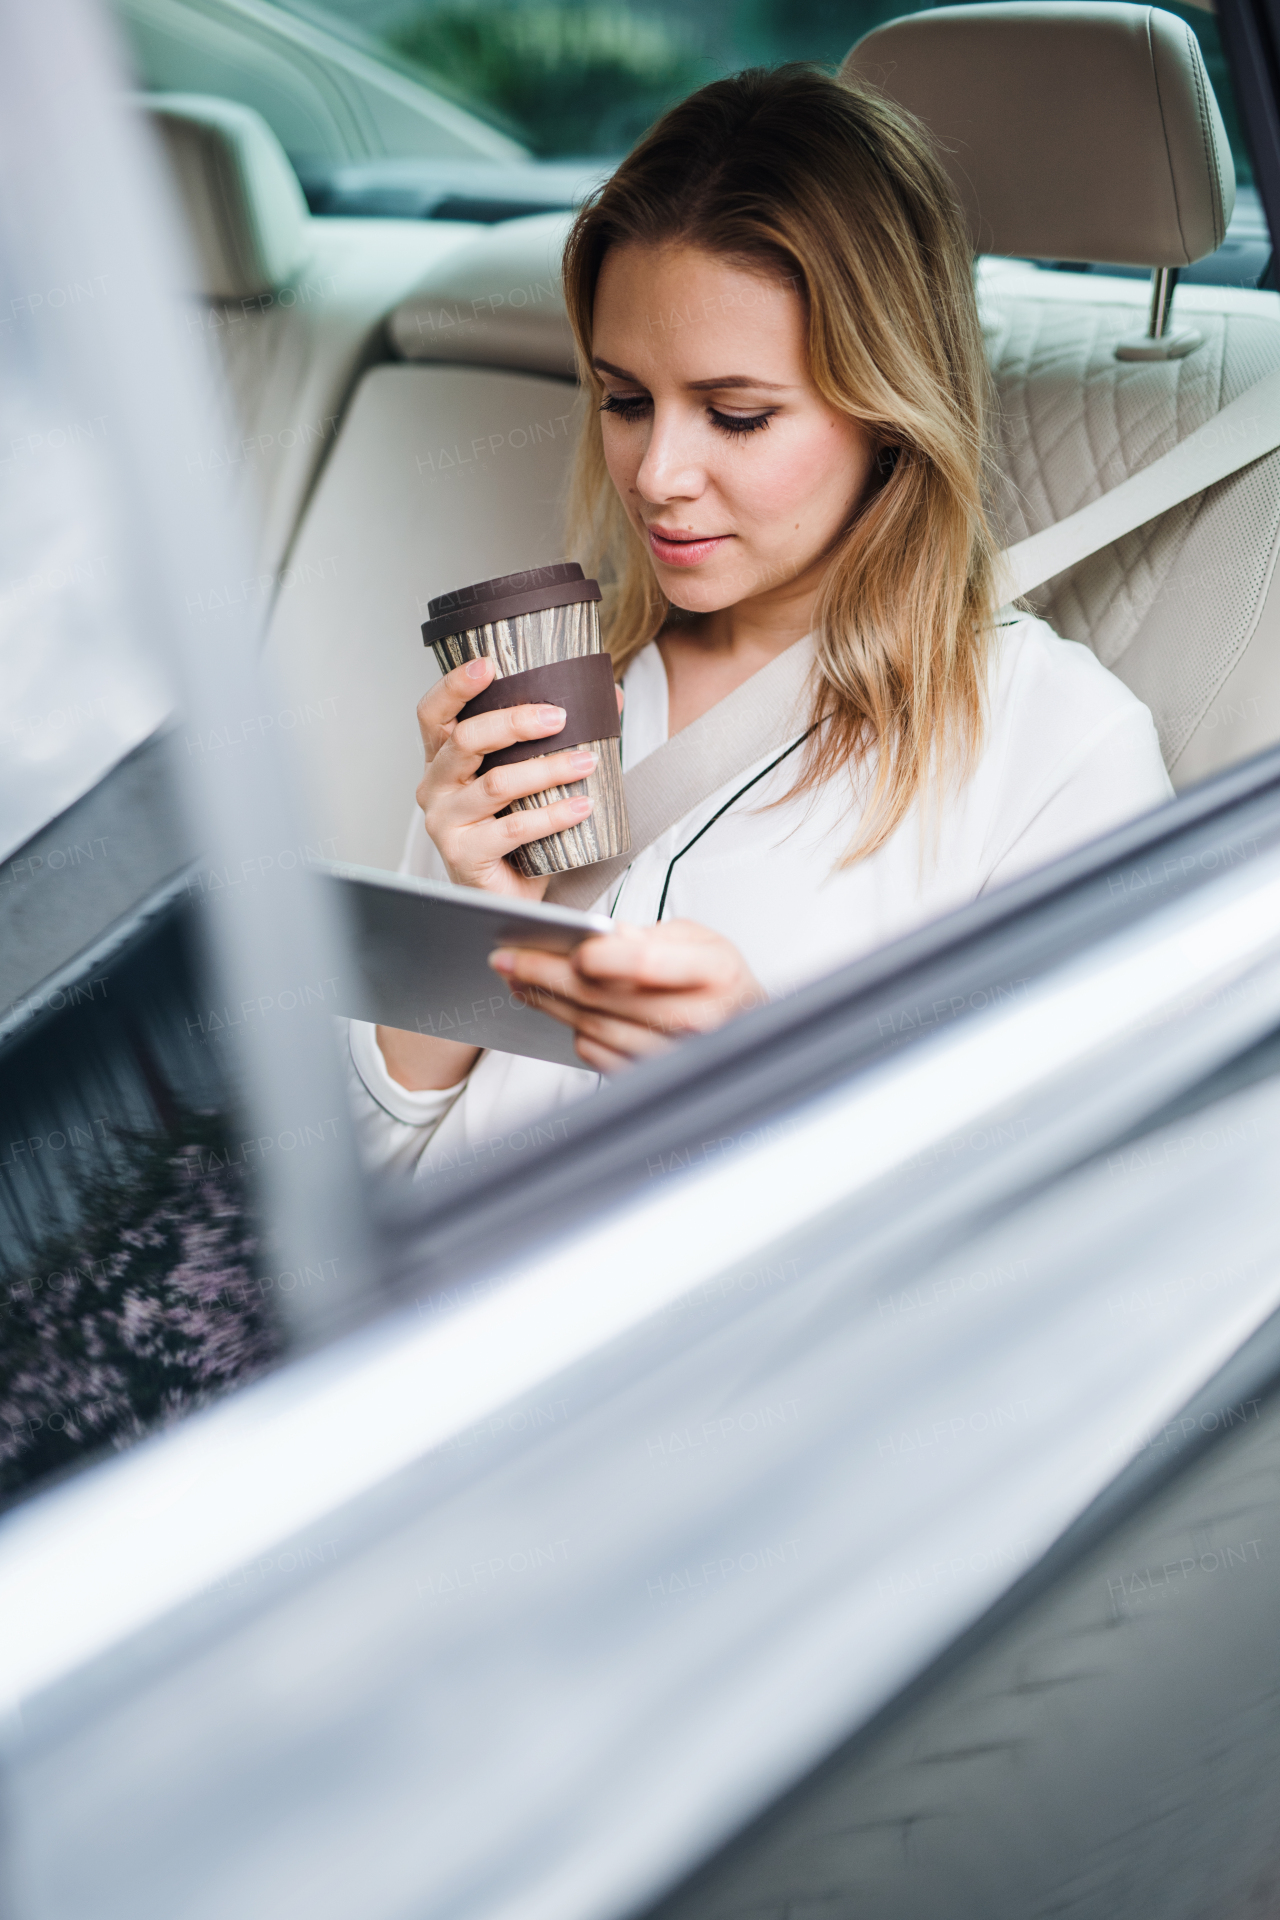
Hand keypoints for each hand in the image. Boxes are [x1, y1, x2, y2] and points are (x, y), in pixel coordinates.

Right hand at [416, 655, 605, 899]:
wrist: (508, 894)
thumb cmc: (515, 831)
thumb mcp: (530, 777)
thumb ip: (558, 737)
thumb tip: (609, 696)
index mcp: (442, 760)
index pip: (433, 713)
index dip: (454, 685)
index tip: (488, 665)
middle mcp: (434, 787)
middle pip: (465, 740)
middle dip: (515, 723)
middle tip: (560, 717)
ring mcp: (445, 823)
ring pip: (496, 784)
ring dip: (547, 770)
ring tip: (586, 764)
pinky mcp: (464, 856)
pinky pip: (512, 829)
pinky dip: (552, 816)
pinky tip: (581, 807)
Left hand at [490, 920, 766, 1072]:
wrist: (746, 1026)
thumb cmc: (717, 977)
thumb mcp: (698, 939)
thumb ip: (652, 935)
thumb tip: (602, 936)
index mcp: (715, 973)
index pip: (645, 963)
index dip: (599, 955)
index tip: (563, 944)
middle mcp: (698, 1020)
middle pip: (603, 996)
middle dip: (545, 973)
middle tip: (505, 958)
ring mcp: (673, 1055)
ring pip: (591, 1026)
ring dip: (547, 1001)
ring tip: (519, 979)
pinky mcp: (650, 1076)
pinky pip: (596, 1054)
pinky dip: (572, 1028)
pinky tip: (555, 1007)